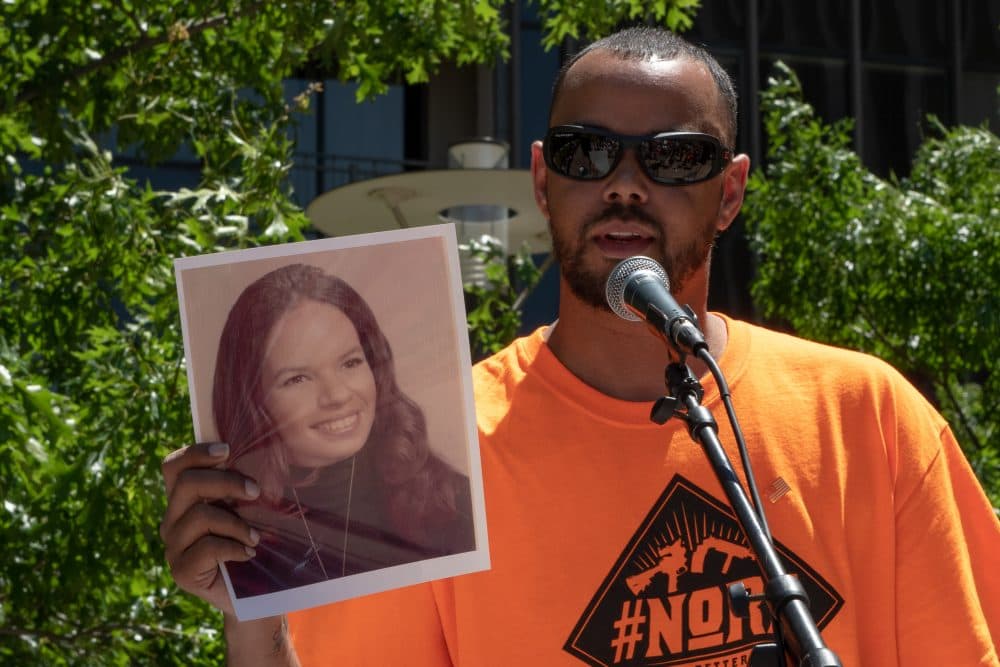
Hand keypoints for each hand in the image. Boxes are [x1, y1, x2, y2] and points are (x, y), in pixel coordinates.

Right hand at [160, 442, 260, 614]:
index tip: (227, 451)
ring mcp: (173, 546)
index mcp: (185, 499)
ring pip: (199, 516)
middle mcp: (172, 519)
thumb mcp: (248, 510)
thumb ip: (241, 487)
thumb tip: (262, 456)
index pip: (174, 466)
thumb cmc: (253, 544)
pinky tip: (248, 555)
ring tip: (256, 537)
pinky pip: (206, 548)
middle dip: (226, 482)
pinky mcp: (181, 570)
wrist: (253, 594)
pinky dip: (234, 548)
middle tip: (255, 492)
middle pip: (186, 484)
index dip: (196, 453)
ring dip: (236, 523)